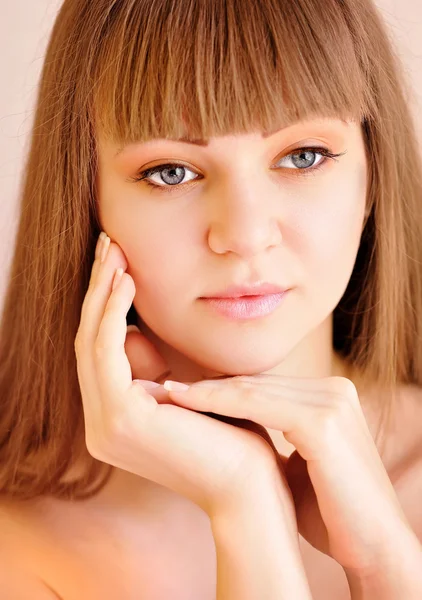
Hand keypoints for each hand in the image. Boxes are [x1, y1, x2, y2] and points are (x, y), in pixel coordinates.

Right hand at [74, 234, 295, 520]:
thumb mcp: (189, 395)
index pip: (102, 353)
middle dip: (97, 290)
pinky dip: (112, 311)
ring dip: (101, 292)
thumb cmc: (233, 439)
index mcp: (118, 420)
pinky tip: (126, 280)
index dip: (105, 305)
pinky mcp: (120, 416)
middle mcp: (101, 424)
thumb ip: (159, 370)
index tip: (119, 264)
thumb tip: (137, 334)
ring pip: (91, 341)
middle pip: (89, 342)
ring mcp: (105, 424)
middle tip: (108, 244)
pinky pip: (106, 349)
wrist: (252, 489)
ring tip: (115, 251)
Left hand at [164, 373, 413, 571]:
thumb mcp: (301, 464)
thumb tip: (236, 431)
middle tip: (160, 386)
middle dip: (205, 387)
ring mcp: (330, 401)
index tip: (178, 393)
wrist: (376, 545)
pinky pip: (256, 404)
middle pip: (254, 383)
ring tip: (161, 392)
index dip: (218, 390)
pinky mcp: (322, 422)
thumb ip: (277, 437)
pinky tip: (182, 401)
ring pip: (250, 389)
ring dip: (202, 391)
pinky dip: (215, 402)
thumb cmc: (334, 511)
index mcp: (327, 396)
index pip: (262, 387)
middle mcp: (332, 389)